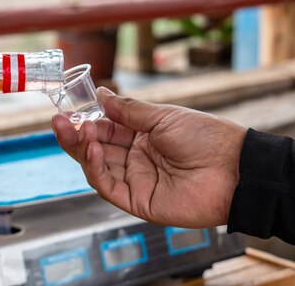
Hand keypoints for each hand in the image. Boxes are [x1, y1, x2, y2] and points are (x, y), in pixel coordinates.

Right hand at [52, 87, 246, 227]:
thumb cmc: (206, 138)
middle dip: (75, 135)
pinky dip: (96, 169)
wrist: (236, 169)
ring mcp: (136, 181)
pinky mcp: (138, 202)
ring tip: (75, 131)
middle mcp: (136, 159)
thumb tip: (100, 93)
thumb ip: (128, 110)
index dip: (86, 121)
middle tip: (58, 121)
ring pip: (97, 167)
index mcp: (142, 137)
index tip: (68, 109)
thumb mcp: (163, 117)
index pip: (105, 129)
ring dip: (82, 149)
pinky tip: (92, 150)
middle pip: (96, 149)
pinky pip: (109, 186)